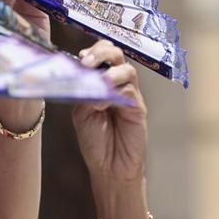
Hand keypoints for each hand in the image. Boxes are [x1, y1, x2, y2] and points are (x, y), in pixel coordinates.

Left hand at [71, 41, 147, 182]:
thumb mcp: (81, 113)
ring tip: (98, 83)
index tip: (79, 58)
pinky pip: (130, 90)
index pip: (101, 55)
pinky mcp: (138, 107)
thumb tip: (85, 75)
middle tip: (87, 62)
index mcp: (101, 82)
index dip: (92, 52)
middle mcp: (116, 84)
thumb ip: (84, 92)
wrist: (109, 166)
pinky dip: (114, 93)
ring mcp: (129, 94)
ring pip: (126, 70)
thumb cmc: (95, 141)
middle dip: (102, 52)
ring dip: (110, 73)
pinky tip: (101, 104)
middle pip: (116, 54)